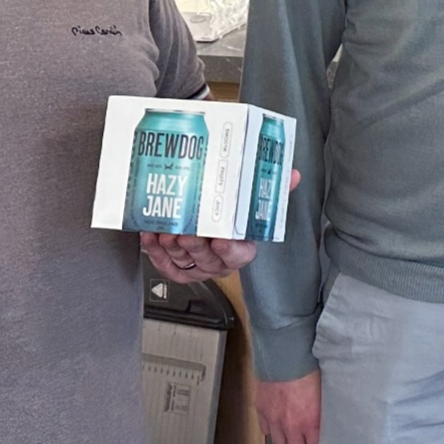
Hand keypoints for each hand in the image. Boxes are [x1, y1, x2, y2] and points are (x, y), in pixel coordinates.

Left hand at [140, 169, 300, 279]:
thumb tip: (292, 175)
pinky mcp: (177, 269)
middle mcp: (218, 261)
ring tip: (166, 230)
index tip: (221, 240)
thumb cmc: (230, 221)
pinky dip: (156, 252)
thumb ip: (270, 191)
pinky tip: (151, 235)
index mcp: (240, 249)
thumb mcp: (252, 206)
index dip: (230, 250)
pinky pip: (166, 265)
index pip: (240, 255)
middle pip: (208, 259)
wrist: (209, 231)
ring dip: (173, 247)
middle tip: (187, 232)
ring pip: (184, 261)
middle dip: (195, 246)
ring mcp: (197, 266)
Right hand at [253, 370, 321, 443]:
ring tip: (292, 435)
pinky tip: (278, 422)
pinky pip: (266, 431)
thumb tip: (328, 426)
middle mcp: (291, 426)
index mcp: (310, 422)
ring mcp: (274, 419)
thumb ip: (322, 414)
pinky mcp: (261, 410)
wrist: (285, 354)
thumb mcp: (324, 394)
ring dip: (287, 443)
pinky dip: (272, 429)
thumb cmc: (308, 369)